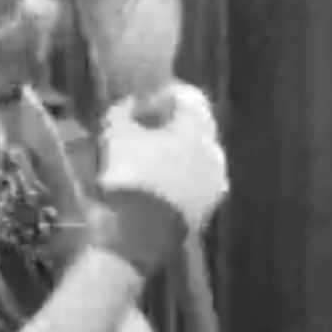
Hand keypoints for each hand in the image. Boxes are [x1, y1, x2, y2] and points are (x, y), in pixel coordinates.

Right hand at [98, 82, 229, 231]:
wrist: (141, 237)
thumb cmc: (130, 174)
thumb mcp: (116, 133)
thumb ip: (124, 112)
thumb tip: (131, 105)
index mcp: (200, 125)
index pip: (188, 96)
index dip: (162, 95)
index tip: (139, 103)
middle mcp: (216, 150)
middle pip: (194, 128)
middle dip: (168, 126)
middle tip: (139, 130)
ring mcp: (215, 183)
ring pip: (194, 158)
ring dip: (173, 155)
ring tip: (141, 160)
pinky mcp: (207, 210)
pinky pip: (190, 185)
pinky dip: (174, 181)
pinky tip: (150, 185)